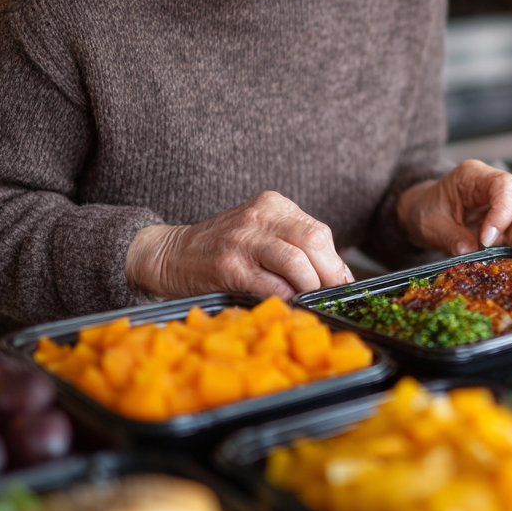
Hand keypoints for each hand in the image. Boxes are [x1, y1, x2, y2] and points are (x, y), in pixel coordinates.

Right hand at [125, 191, 352, 300]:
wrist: (172, 253)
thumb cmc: (223, 247)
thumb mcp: (260, 231)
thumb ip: (293, 244)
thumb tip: (335, 275)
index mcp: (273, 205)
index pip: (318, 231)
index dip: (334, 262)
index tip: (340, 283)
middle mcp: (260, 217)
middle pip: (314, 240)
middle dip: (329, 274)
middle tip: (330, 295)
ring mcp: (243, 240)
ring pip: (296, 262)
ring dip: (309, 288)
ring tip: (308, 301)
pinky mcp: (229, 266)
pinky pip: (270, 285)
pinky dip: (285, 298)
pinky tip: (286, 305)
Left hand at [397, 160, 511, 255]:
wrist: (425, 212)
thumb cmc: (428, 211)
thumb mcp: (430, 226)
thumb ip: (450, 237)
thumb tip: (470, 252)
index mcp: (473, 176)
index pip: (503, 184)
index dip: (503, 211)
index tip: (489, 238)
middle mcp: (498, 183)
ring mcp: (511, 199)